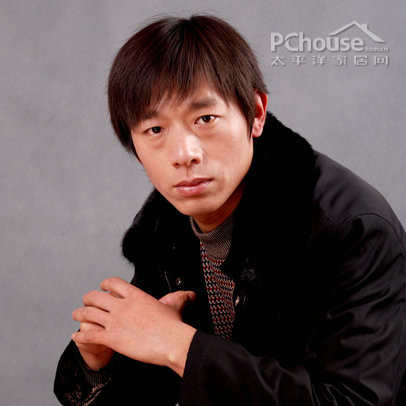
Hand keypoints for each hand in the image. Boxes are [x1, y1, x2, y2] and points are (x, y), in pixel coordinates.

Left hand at [72, 277, 196, 374]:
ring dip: (80, 314)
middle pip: (95, 296)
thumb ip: (179, 298)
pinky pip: (89, 335)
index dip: (105, 284)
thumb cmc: (172, 325)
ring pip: (88, 314)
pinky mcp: (112, 338)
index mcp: (135, 296)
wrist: (171, 341)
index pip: (113, 283)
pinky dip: (80, 336)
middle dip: (88, 298)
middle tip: (86, 301)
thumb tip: (190, 294)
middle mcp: (122, 306)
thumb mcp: (174, 305)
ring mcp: (115, 321)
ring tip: (76, 316)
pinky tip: (76, 336)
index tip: (102, 286)